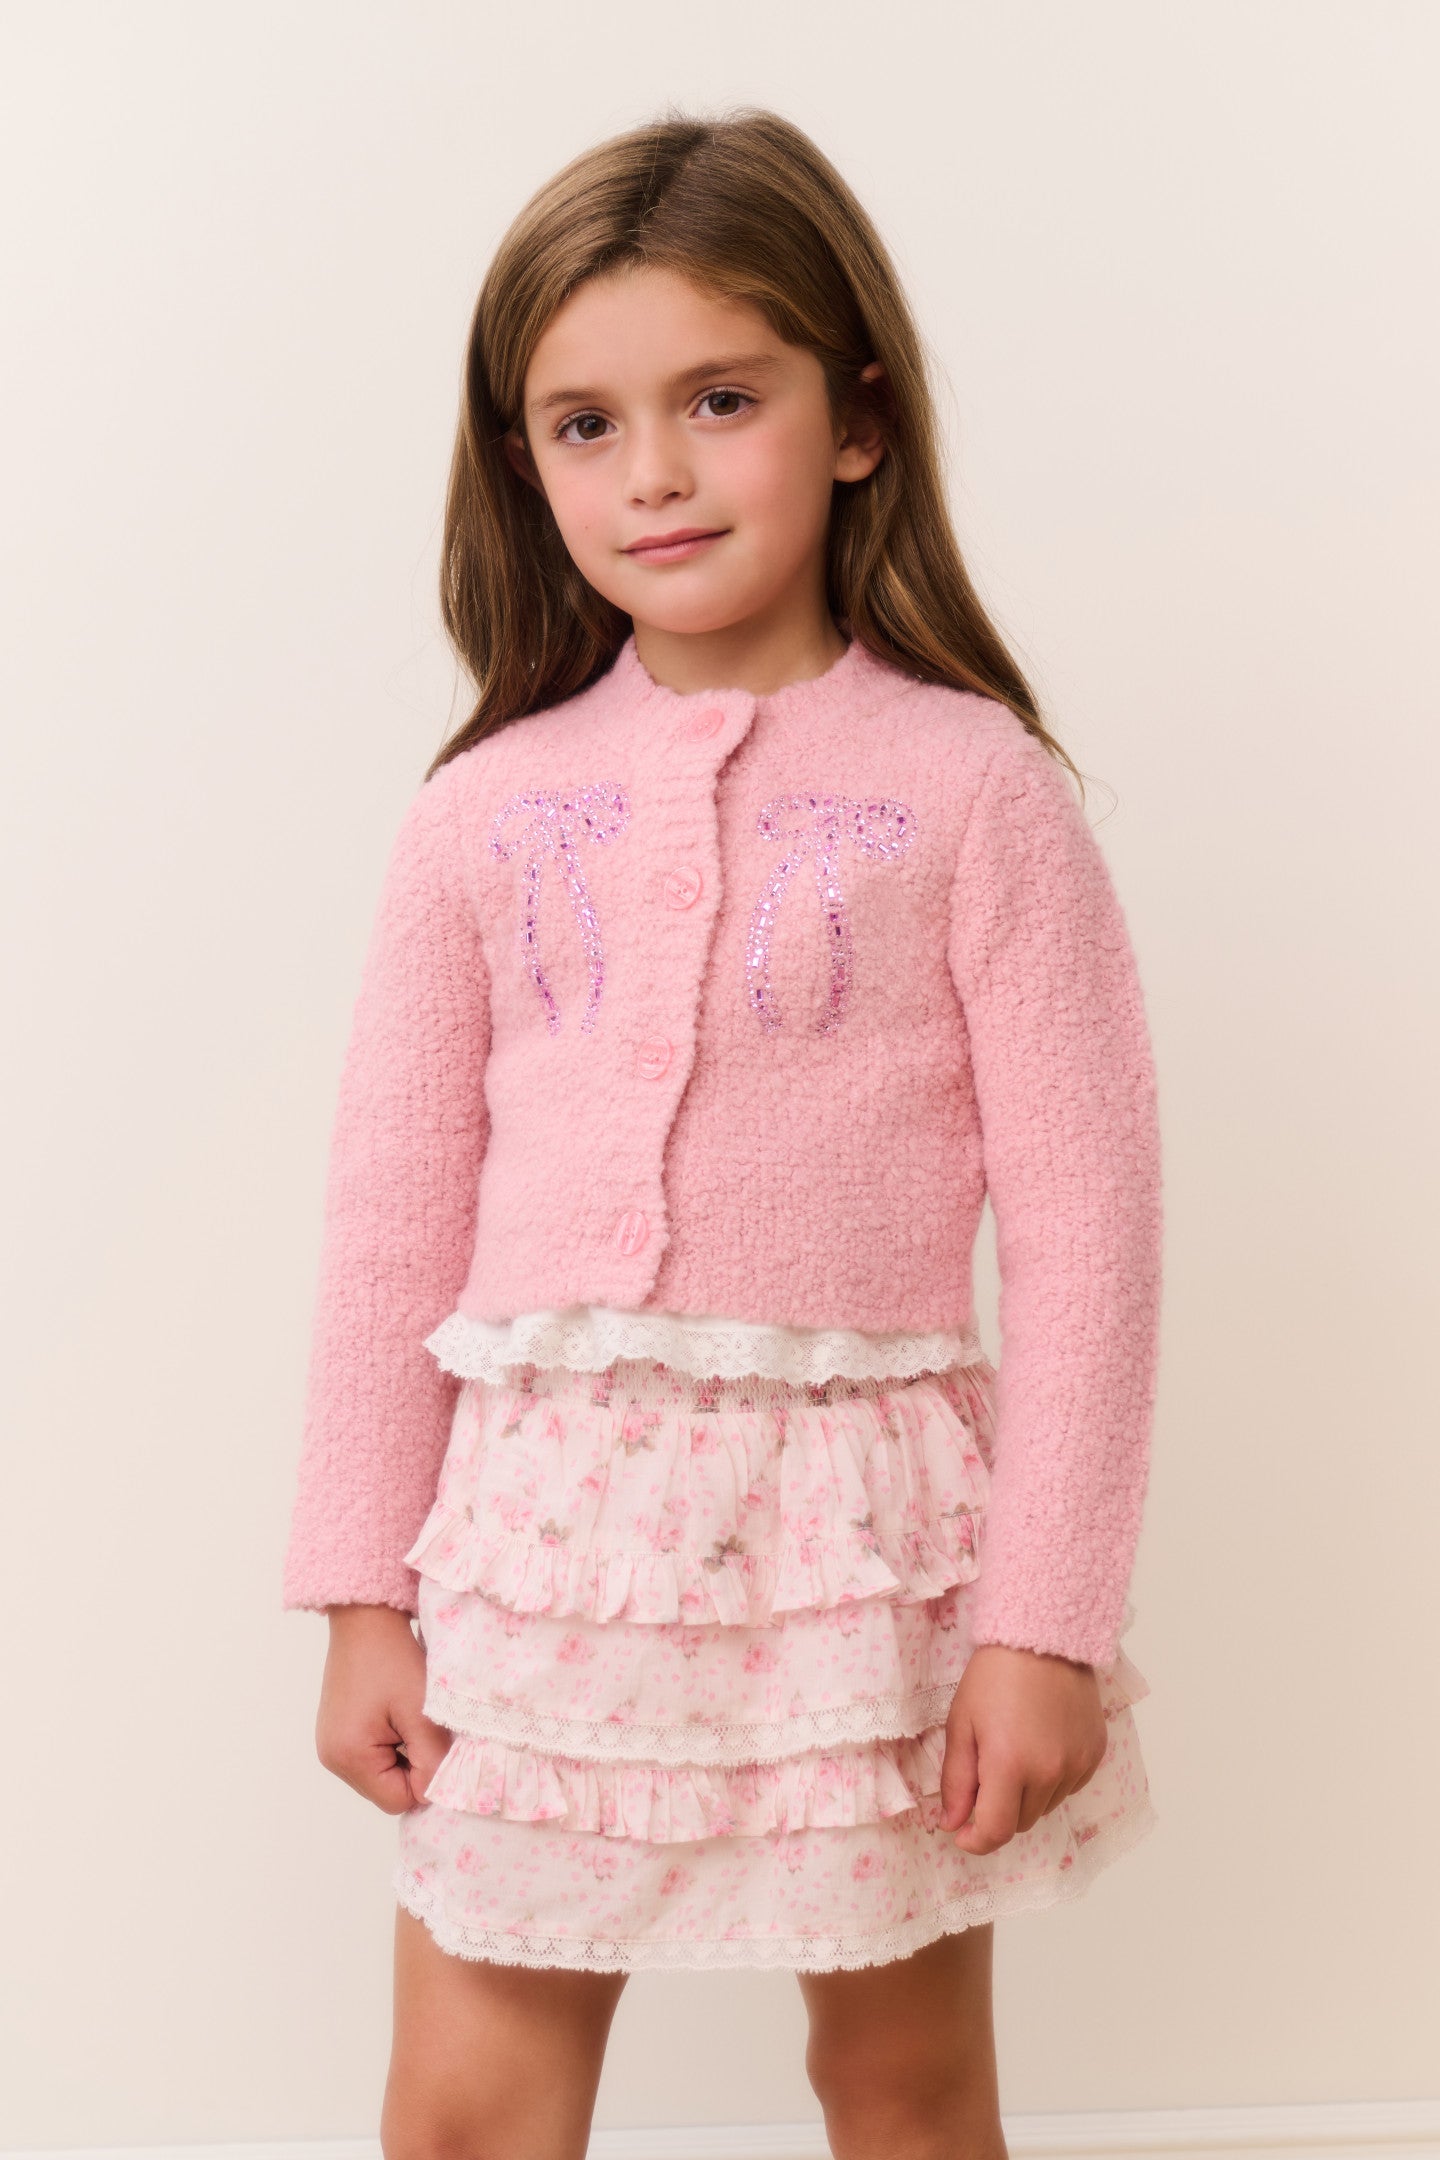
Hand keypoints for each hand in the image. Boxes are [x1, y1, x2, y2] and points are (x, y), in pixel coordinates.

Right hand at [314, 1603, 453, 1814]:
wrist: (365, 1619)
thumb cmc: (394, 1660)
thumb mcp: (422, 1713)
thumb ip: (433, 1761)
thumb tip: (439, 1794)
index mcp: (349, 1757)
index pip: (398, 1800)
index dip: (424, 1776)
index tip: (433, 1740)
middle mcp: (332, 1758)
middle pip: (387, 1791)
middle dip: (412, 1765)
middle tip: (421, 1725)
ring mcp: (330, 1746)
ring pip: (381, 1774)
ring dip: (402, 1753)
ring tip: (406, 1715)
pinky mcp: (335, 1732)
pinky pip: (370, 1756)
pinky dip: (389, 1742)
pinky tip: (394, 1712)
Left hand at [939, 1642, 1106, 1853]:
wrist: (1043, 1638)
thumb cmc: (994, 1677)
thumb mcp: (962, 1724)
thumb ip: (955, 1781)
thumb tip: (951, 1824)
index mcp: (1010, 1766)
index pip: (997, 1831)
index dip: (976, 1841)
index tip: (962, 1833)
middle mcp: (1050, 1773)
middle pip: (1021, 1821)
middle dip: (998, 1811)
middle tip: (984, 1774)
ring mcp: (1077, 1765)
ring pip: (1045, 1806)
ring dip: (1025, 1796)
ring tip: (1014, 1751)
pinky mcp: (1095, 1754)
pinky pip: (1068, 1786)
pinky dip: (1051, 1780)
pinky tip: (1039, 1745)